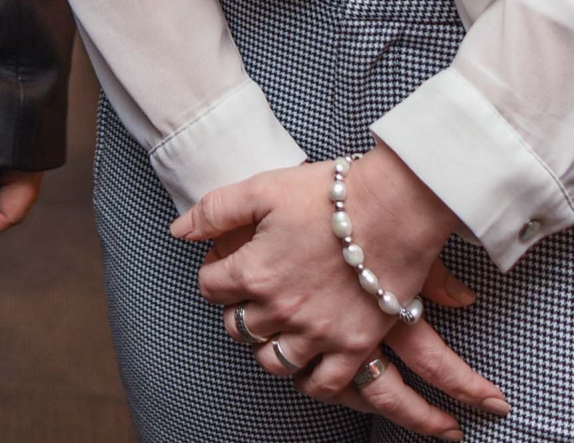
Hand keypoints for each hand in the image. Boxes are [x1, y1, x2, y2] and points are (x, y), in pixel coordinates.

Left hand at [175, 151, 506, 441]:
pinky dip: (310, 378)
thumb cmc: (328, 194)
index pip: (210, 286)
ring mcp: (317, 333)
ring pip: (273, 360)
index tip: (229, 263)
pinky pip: (322, 384)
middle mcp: (280, 311)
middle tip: (253, 294)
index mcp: (253, 272)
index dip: (215, 272)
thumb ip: (214, 212)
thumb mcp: (261, 189)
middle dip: (238, 309)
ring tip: (277, 326)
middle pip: (237, 326)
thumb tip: (179, 232)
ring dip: (268, 345)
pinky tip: (308, 359)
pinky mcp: (354, 346)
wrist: (395, 208)